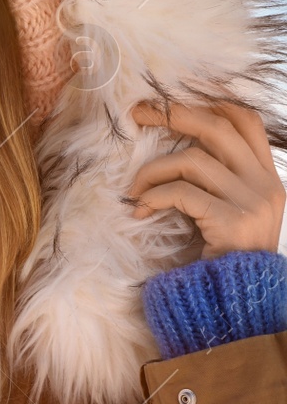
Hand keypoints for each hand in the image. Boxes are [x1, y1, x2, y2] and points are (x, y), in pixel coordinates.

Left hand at [127, 99, 284, 259]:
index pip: (246, 122)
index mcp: (267, 177)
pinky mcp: (232, 221)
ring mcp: (252, 202)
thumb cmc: (223, 256)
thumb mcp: (229, 212)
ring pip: (192, 160)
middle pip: (218, 128)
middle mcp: (265, 184)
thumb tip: (177, 150)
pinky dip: (154, 196)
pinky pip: (182, 193)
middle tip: (138, 114)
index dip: (210, 104)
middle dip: (173, 114)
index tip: (172, 103)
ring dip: (152, 171)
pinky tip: (141, 210)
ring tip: (135, 190)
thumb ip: (217, 181)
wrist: (239, 300)